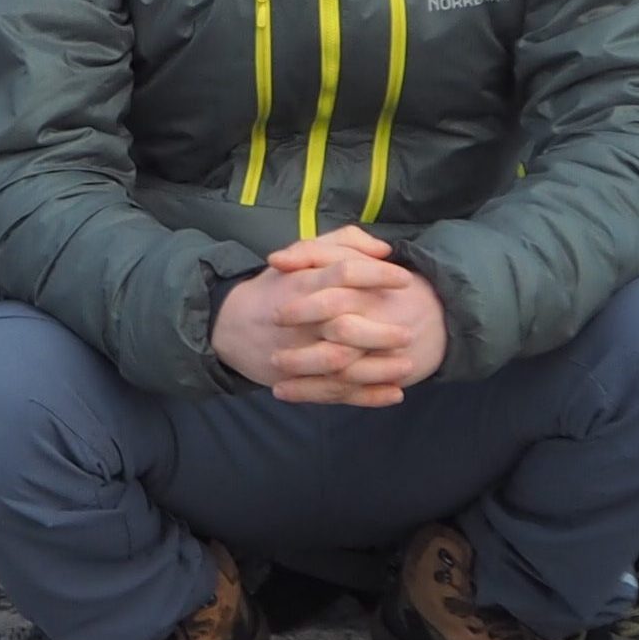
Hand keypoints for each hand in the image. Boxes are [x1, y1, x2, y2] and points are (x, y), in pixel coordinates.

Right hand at [210, 226, 445, 404]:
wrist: (229, 325)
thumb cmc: (276, 286)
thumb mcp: (303, 254)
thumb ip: (343, 243)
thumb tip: (384, 250)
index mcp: (303, 282)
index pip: (345, 273)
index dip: (378, 275)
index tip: (405, 280)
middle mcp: (301, 319)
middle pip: (345, 326)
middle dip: (381, 332)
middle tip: (410, 332)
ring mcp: (298, 353)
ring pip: (341, 364)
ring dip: (378, 368)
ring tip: (408, 365)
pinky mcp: (298, 380)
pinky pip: (335, 392)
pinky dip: (366, 396)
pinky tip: (394, 393)